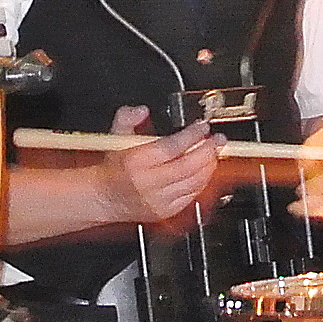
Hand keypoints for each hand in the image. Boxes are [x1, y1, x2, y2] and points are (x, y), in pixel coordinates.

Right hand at [98, 104, 223, 229]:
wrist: (105, 197)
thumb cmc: (113, 168)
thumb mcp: (115, 138)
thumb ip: (127, 119)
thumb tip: (141, 110)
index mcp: (136, 162)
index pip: (171, 147)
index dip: (192, 135)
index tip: (202, 127)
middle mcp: (148, 183)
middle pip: (188, 166)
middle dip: (207, 151)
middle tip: (217, 140)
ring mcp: (159, 200)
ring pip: (193, 183)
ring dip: (208, 167)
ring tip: (214, 153)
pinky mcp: (166, 211)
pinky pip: (191, 196)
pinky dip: (202, 183)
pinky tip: (205, 172)